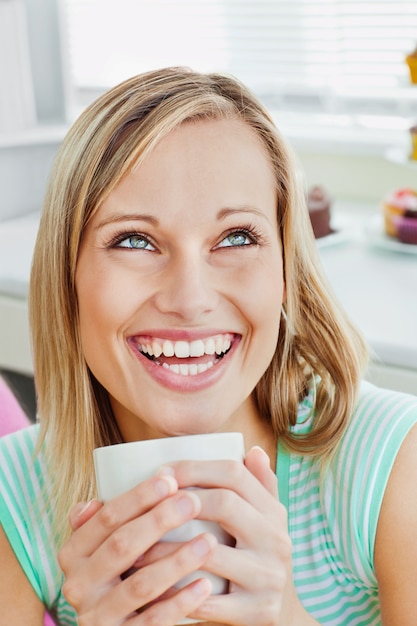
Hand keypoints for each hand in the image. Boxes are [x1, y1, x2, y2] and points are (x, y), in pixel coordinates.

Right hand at [58, 473, 215, 624]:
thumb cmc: (113, 574)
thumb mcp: (97, 549)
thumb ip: (97, 524)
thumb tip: (92, 502)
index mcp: (73, 554)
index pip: (106, 518)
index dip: (138, 497)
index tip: (171, 480)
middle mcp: (78, 586)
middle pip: (123, 545)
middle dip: (160, 520)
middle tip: (193, 502)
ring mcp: (98, 616)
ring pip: (141, 584)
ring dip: (178, 560)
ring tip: (209, 541)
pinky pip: (153, 621)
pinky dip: (181, 602)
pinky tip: (204, 584)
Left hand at [157, 446, 309, 624]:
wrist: (281, 615)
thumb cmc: (257, 558)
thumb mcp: (266, 521)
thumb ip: (259, 485)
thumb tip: (253, 450)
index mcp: (274, 512)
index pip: (235, 474)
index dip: (195, 468)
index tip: (162, 473)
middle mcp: (277, 540)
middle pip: (225, 504)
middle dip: (180, 502)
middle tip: (147, 507)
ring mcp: (269, 576)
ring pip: (209, 554)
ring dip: (166, 551)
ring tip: (136, 551)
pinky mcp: (258, 611)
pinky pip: (208, 600)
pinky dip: (175, 595)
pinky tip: (150, 589)